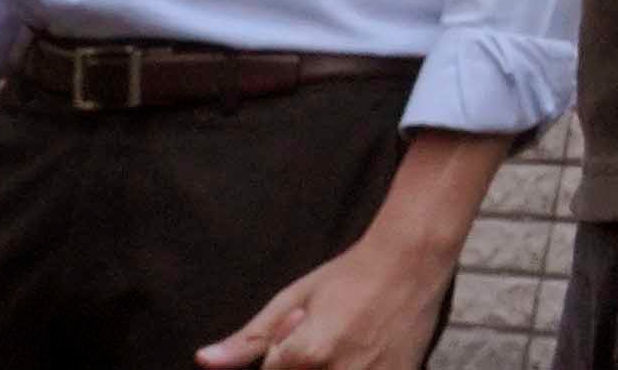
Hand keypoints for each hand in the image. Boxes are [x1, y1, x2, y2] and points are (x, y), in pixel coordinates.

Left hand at [200, 126, 497, 368]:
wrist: (414, 257)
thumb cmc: (350, 274)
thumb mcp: (293, 298)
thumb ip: (248, 339)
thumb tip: (203, 361)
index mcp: (307, 353)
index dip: (282, 352)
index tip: (302, 326)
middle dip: (305, 359)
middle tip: (328, 332)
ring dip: (332, 362)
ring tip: (345, 339)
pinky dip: (358, 364)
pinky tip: (365, 347)